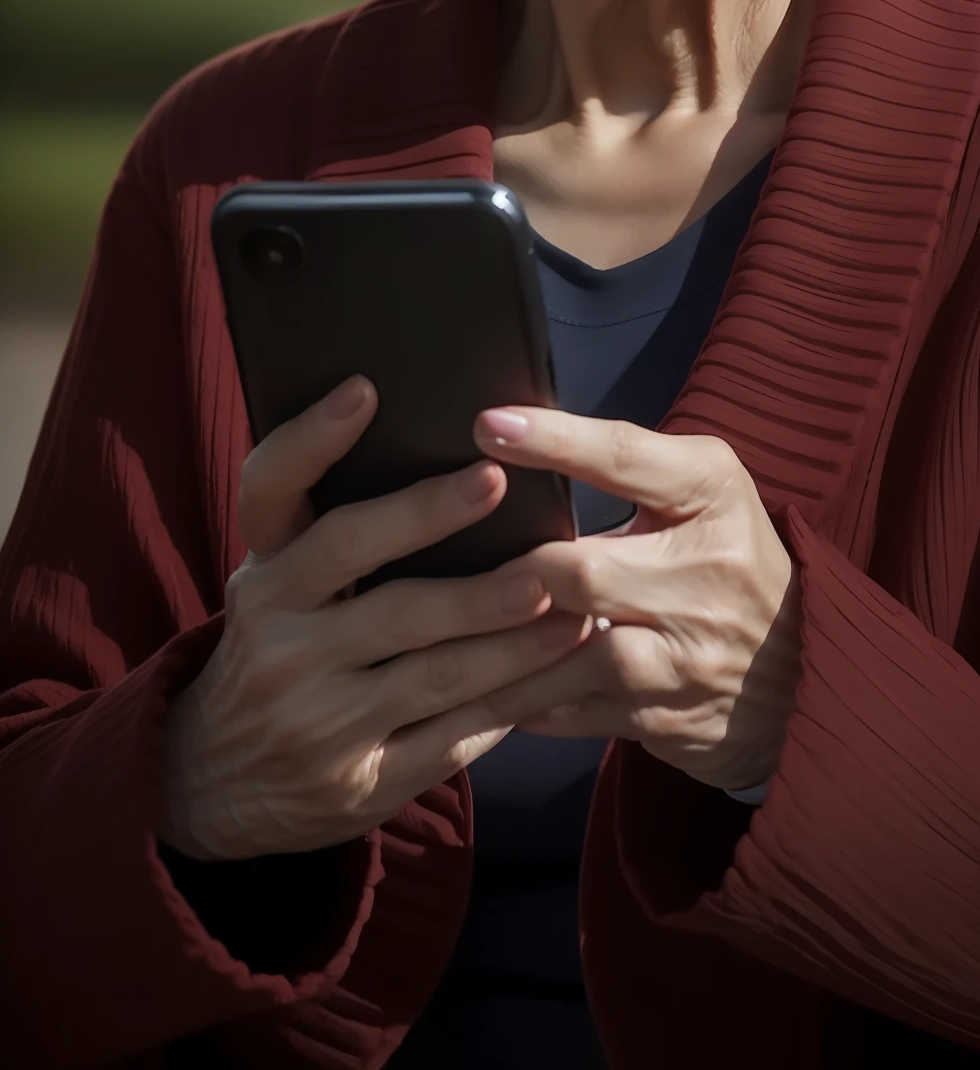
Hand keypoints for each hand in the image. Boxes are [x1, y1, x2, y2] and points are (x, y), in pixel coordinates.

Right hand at [160, 378, 587, 859]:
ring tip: (574, 596)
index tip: (364, 389)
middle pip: (371, 578)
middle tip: (500, 483)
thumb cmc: (275, 646)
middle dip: (436, 526)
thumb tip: (428, 434)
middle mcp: (281, 643)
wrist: (212, 781)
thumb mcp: (275, 583)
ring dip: (512, 631)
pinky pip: (454, 737)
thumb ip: (327, 527)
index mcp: (264, 579)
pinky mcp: (362, 783)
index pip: (272, 497)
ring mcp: (320, 719)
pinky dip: (514, 700)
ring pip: (434, 666)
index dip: (312, 441)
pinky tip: (562, 668)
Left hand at [473, 407, 800, 794]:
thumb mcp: (700, 490)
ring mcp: (686, 655)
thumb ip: (626, 464)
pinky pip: (567, 709)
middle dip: (512, 572)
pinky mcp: (662, 717)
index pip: (624, 458)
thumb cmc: (724, 555)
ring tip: (432, 630)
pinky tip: (473, 688)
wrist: (803, 673)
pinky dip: (517, 700)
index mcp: (713, 493)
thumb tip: (514, 437)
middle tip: (447, 564)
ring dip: (495, 646)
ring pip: (564, 651)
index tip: (484, 424)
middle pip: (580, 569)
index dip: (552, 439)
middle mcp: (706, 572)